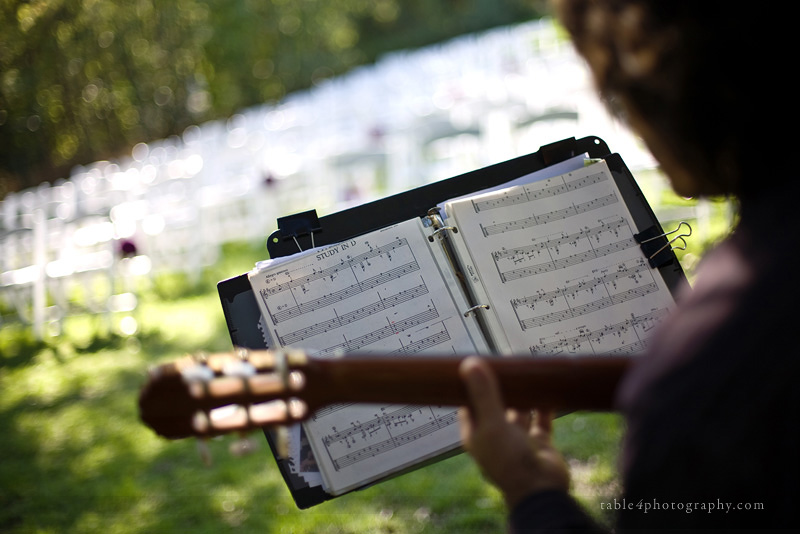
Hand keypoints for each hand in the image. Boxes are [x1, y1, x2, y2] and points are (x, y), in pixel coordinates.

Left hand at [458, 356, 570, 507]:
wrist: (541, 490)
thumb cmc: (508, 460)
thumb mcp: (492, 423)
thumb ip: (483, 394)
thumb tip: (470, 363)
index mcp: (476, 434)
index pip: (469, 405)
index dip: (472, 386)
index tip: (478, 364)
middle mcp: (495, 436)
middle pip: (496, 405)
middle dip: (501, 386)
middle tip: (508, 361)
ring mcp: (518, 439)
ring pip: (520, 410)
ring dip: (523, 394)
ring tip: (528, 370)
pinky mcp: (539, 442)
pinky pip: (541, 419)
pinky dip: (544, 405)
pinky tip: (547, 388)